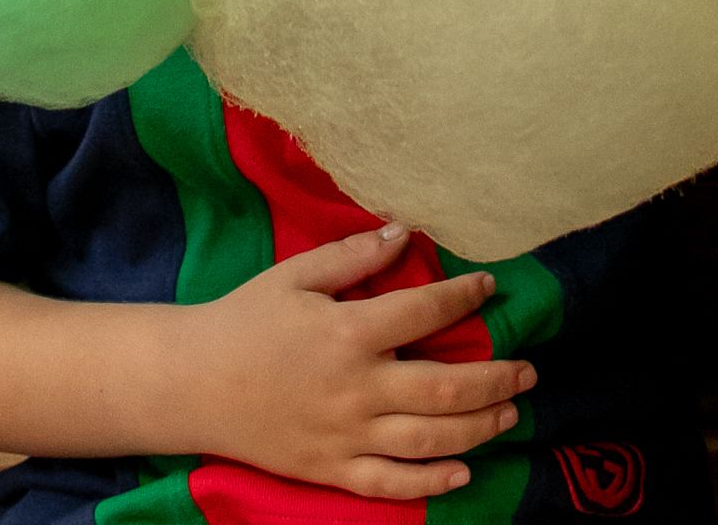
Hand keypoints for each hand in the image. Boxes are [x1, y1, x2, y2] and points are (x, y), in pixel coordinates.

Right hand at [183, 224, 534, 498]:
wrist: (190, 382)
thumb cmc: (243, 321)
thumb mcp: (294, 276)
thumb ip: (353, 255)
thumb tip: (404, 233)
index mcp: (348, 333)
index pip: (425, 312)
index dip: (465, 297)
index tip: (489, 286)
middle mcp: (356, 388)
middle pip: (447, 388)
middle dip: (497, 379)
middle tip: (528, 370)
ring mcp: (345, 435)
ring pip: (430, 439)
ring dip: (479, 427)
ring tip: (509, 413)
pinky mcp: (330, 470)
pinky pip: (390, 484)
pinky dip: (431, 482)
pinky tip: (462, 472)